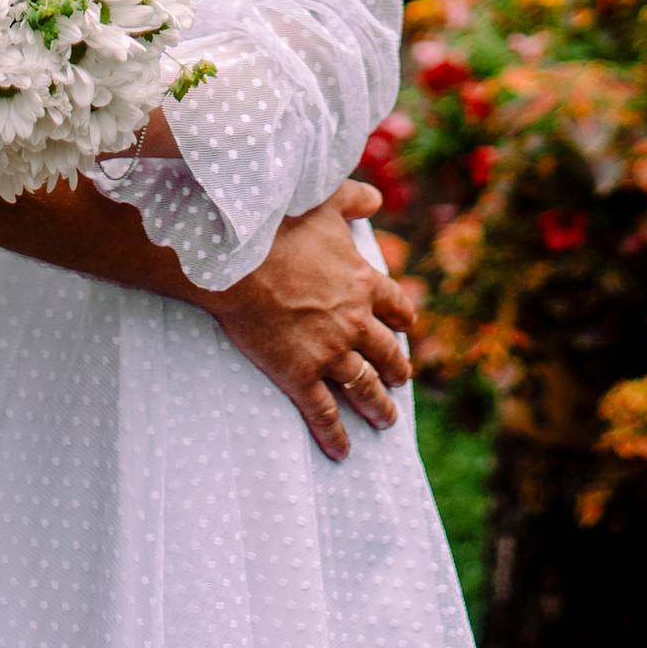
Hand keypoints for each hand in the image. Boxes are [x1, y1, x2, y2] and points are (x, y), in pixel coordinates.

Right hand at [202, 181, 422, 461]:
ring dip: (378, 405)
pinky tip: (343, 451)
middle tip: (403, 379)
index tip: (406, 327)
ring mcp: (330, 351)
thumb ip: (353, 199)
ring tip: (387, 420)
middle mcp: (355, 321)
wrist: (240, 259)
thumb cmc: (280, 223)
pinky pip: (325, 413)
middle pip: (386, 351)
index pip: (395, 305)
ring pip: (365, 386)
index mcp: (363, 281)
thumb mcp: (324, 201)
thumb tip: (376, 196)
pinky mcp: (302, 375)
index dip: (402, 318)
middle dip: (397, 368)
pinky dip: (336, 434)